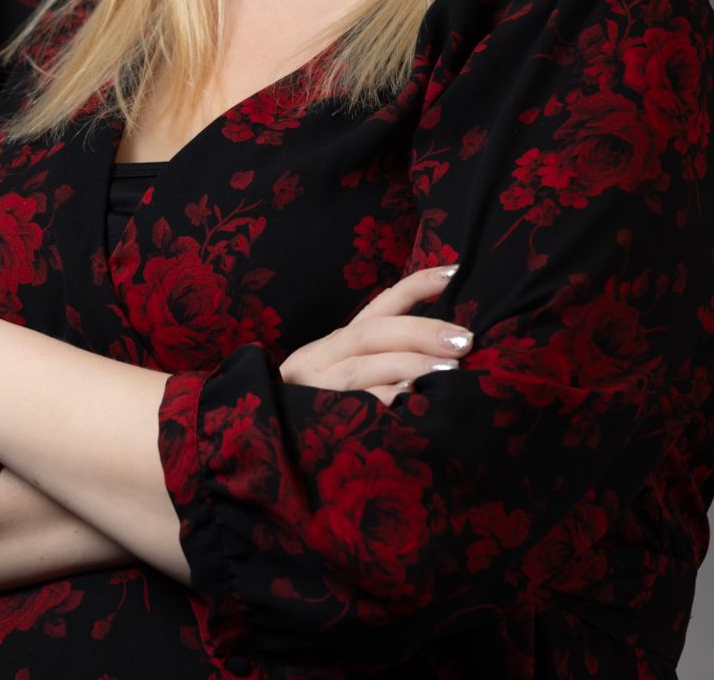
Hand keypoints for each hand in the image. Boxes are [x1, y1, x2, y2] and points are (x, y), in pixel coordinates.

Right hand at [278, 264, 469, 405]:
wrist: (250, 442)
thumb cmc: (312, 409)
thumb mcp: (343, 377)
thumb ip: (381, 363)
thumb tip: (443, 356)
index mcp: (336, 343)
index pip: (380, 305)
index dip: (416, 286)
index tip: (454, 272)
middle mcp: (322, 357)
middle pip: (372, 333)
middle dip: (420, 332)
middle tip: (464, 340)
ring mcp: (311, 387)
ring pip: (360, 368)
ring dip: (407, 365)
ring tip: (448, 371)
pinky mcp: (306, 418)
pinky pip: (347, 407)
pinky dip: (378, 404)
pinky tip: (407, 404)